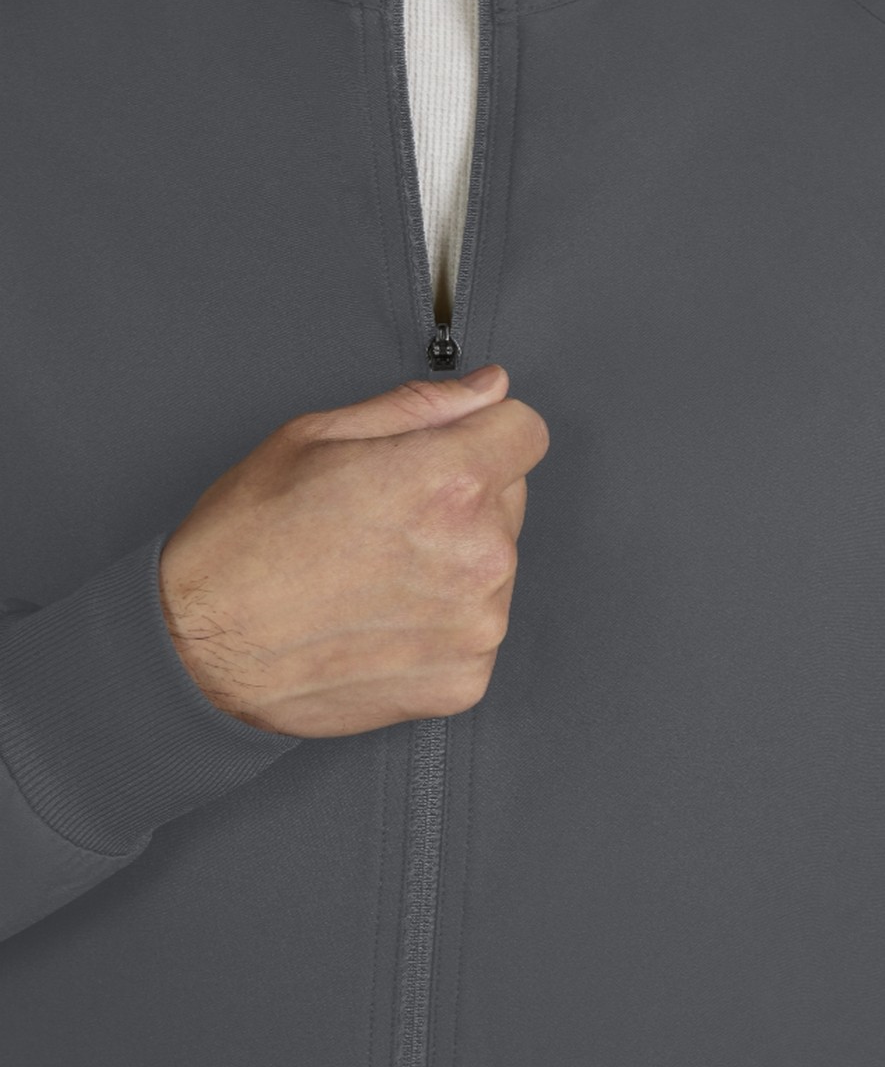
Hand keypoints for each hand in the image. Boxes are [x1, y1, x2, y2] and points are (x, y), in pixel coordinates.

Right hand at [158, 365, 548, 737]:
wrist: (200, 649)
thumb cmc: (245, 540)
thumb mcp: (316, 436)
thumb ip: (418, 407)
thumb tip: (488, 388)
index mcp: (447, 480)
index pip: (526, 430)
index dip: (484, 431)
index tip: (450, 448)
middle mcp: (478, 554)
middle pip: (510, 498)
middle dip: (462, 496)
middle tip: (383, 517)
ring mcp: (477, 625)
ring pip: (497, 565)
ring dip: (454, 561)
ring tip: (374, 572)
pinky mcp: (465, 679)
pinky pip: (477, 628)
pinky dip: (442, 622)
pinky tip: (380, 618)